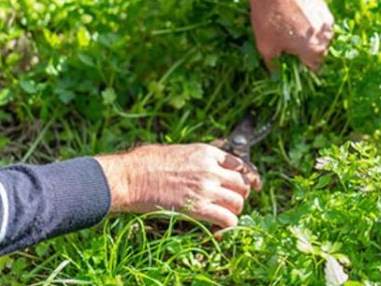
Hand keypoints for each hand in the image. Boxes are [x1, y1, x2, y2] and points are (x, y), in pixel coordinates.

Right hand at [96, 144, 261, 227]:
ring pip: (238, 203)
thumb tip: (207, 168)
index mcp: (207, 153)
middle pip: (242, 185)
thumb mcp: (180, 151)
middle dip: (240, 196)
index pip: (241, 165)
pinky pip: (226, 219)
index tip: (249, 186)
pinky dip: (227, 226)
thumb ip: (200, 159)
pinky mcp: (197, 208)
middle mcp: (211, 169)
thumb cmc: (147, 163)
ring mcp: (205, 188)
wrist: (131, 177)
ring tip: (224, 216)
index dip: (247, 178)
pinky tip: (219, 229)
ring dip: (234, 212)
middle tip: (231, 203)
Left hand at [232, 0, 334, 70]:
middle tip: (290, 47)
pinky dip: (310, 22)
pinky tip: (294, 16)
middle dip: (307, 53)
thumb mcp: (265, 47)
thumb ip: (274, 65)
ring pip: (321, 35)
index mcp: (314, 49)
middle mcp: (325, 35)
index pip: (315, 68)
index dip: (303, 69)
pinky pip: (319, 20)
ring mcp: (326, 17)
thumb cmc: (268, 18)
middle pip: (319, 51)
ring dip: (310, 37)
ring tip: (291, 30)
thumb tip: (276, 74)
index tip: (293, 65)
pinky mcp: (322, 3)